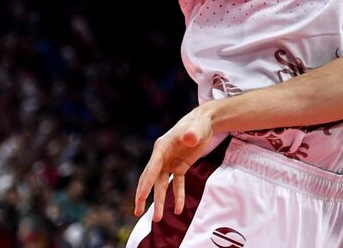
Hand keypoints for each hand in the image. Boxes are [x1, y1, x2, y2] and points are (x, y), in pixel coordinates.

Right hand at [133, 102, 216, 221]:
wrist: (204, 123)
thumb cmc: (199, 124)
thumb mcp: (197, 128)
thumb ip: (192, 134)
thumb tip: (188, 138)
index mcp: (161, 147)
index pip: (151, 168)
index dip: (146, 184)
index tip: (140, 198)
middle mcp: (162, 157)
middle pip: (150, 179)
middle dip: (143, 196)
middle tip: (137, 212)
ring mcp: (170, 163)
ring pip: (161, 185)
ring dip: (159, 201)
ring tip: (157, 219)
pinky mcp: (179, 167)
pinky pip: (177, 185)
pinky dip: (178, 196)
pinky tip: (179, 210)